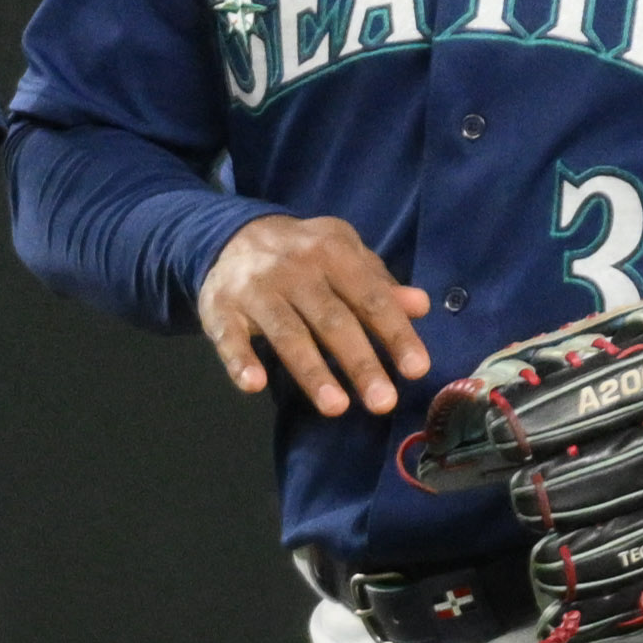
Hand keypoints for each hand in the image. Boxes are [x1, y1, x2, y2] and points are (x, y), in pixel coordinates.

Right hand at [202, 214, 434, 416]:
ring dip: (312, 371)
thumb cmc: (305, 257)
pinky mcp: (221, 308)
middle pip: (332, 320)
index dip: (395, 333)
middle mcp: (295, 268)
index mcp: (333, 252)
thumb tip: (421, 306)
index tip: (417, 369)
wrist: (235, 234)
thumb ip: (380, 285)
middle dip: (360, 362)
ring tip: (336, 407)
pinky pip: (230, 337)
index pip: (370, 297)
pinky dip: (239, 360)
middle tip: (383, 403)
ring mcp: (256, 288)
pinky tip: (254, 385)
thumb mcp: (346, 258)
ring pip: (287, 333)